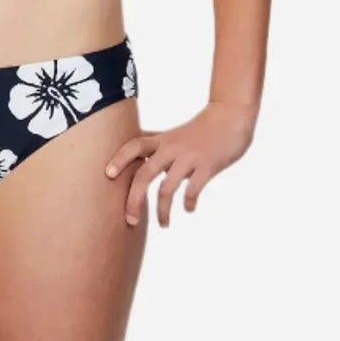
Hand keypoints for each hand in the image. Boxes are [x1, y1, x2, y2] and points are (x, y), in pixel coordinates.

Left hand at [104, 101, 256, 227]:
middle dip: (134, 200)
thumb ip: (156, 144)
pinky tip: (188, 208)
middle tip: (130, 220)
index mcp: (162, 141)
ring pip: (167, 188)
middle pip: (144, 174)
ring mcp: (189, 157)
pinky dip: (188, 203)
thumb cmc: (201, 128)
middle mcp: (172, 148)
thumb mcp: (174, 134)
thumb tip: (135, 153)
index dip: (120, 158)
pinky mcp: (208, 165)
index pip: (134, 146)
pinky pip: (192, 189)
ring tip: (163, 224)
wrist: (231, 116)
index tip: (108, 175)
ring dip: (162, 210)